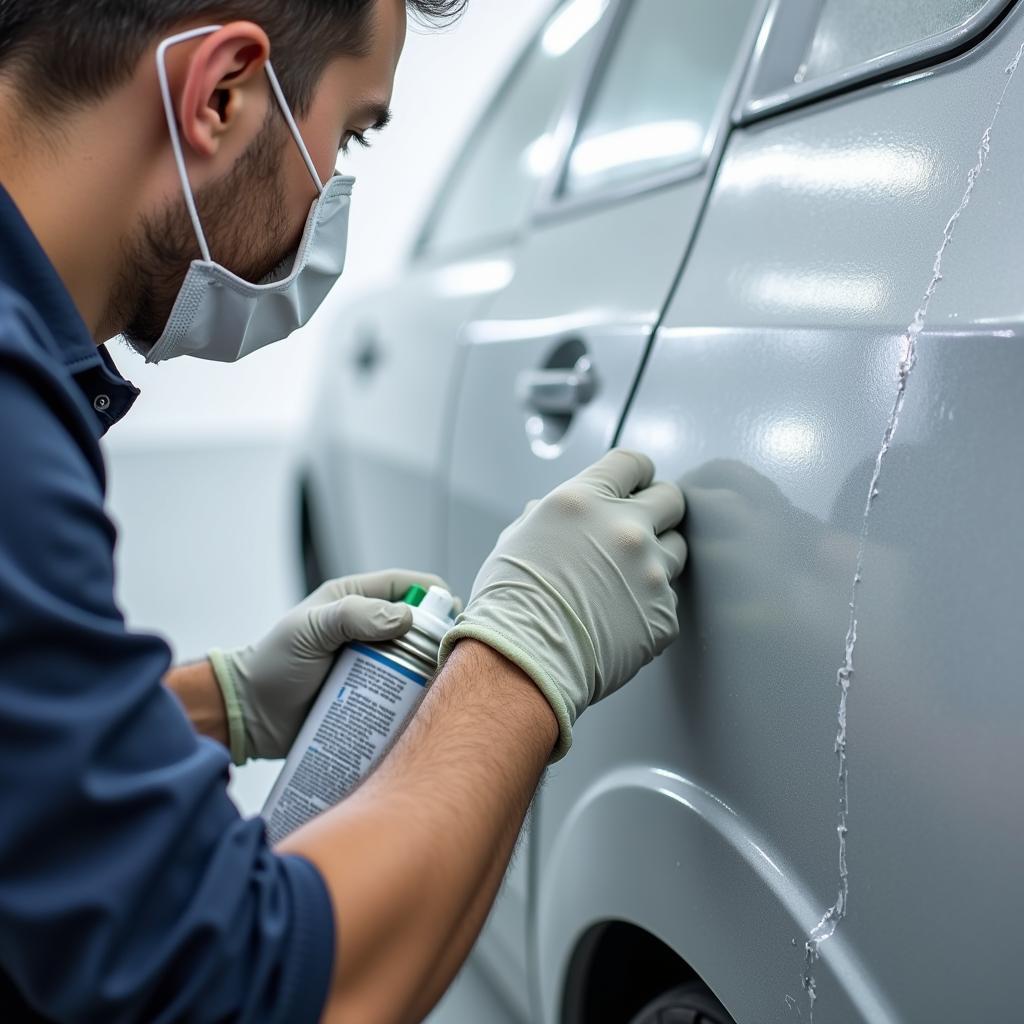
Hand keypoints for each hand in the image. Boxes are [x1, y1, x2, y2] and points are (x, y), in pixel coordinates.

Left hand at [210, 569, 454, 762]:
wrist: (250, 714)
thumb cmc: (274, 662)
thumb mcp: (309, 629)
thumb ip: (353, 615)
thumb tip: (405, 617)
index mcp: (357, 600)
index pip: (408, 587)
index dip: (435, 598)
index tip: (452, 618)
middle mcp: (370, 629)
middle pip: (422, 627)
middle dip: (436, 641)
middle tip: (440, 662)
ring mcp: (373, 663)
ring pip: (418, 662)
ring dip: (428, 674)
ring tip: (432, 689)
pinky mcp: (372, 696)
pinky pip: (404, 694)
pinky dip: (415, 700)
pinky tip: (420, 710)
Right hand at [438, 449, 686, 759]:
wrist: (521, 663)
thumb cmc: (509, 604)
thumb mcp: (515, 539)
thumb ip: (543, 515)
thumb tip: (544, 510)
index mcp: (584, 501)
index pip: (633, 463)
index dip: (635, 475)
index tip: (634, 486)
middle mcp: (625, 529)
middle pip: (671, 499)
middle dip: (658, 510)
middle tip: (641, 528)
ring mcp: (650, 572)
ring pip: (676, 550)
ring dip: (656, 559)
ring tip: (624, 581)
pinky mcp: (663, 615)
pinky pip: (667, 600)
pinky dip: (649, 606)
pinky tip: (619, 618)